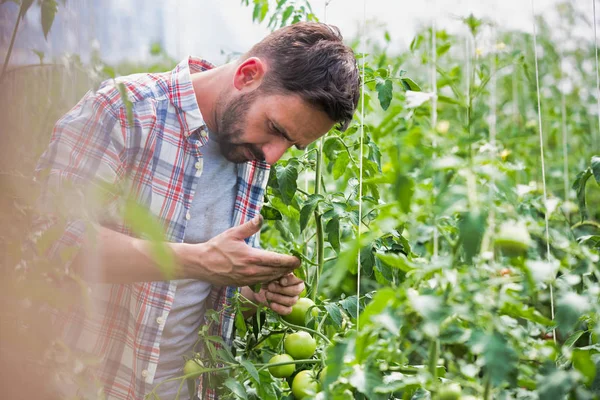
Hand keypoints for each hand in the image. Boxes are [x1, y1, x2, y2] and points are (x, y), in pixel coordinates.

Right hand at [182, 215, 300, 285]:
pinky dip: (269, 280)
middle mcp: (251, 271)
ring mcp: (247, 279)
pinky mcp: (242, 284)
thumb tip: (260, 217)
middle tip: (296, 265)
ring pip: (269, 279)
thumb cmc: (216, 247)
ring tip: (288, 270)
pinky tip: (273, 275)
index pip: (276, 261)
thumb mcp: (233, 233)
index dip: (290, 261)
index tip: (298, 260)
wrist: (201, 264)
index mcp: (251, 257)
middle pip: (276, 272)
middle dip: (288, 269)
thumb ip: (249, 226)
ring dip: (280, 275)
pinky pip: (261, 283)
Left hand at [253, 273, 304, 314]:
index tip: (281, 281)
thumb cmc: (268, 276)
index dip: (291, 281)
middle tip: (270, 287)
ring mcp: (293, 299)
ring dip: (278, 297)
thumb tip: (285, 273)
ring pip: (291, 301)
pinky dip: (279, 308)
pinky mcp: (286, 308)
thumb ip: (280, 271)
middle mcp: (297, 288)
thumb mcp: (273, 272)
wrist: (259, 287)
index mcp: (295, 277)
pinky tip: (271, 304)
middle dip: (281, 289)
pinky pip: (287, 311)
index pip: (299, 280)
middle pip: (296, 291)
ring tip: (267, 294)